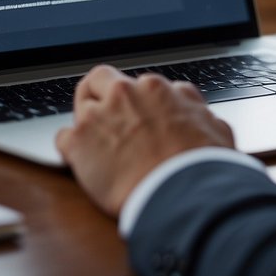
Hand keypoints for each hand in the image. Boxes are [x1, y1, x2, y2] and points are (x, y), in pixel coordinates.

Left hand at [55, 65, 234, 216]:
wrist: (183, 196)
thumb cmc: (203, 167)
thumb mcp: (214, 126)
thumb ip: (193, 108)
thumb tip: (187, 103)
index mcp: (155, 89)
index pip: (134, 82)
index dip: (133, 101)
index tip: (134, 115)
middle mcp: (123, 94)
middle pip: (99, 80)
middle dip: (99, 95)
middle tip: (104, 118)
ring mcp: (97, 117)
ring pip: (80, 109)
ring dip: (87, 126)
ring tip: (97, 150)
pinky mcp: (78, 143)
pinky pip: (62, 139)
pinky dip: (70, 151)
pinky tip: (82, 165)